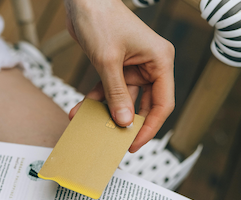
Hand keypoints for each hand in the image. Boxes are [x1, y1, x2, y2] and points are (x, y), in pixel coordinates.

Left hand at [64, 0, 174, 151]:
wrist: (83, 2)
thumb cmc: (101, 21)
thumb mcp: (108, 62)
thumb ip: (116, 94)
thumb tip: (124, 122)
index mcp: (160, 61)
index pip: (163, 103)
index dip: (150, 127)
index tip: (134, 144)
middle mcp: (150, 65)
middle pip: (144, 104)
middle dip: (128, 123)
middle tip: (114, 142)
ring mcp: (132, 67)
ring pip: (122, 99)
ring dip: (105, 113)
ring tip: (90, 128)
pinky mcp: (114, 67)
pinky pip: (107, 90)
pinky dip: (94, 101)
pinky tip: (78, 111)